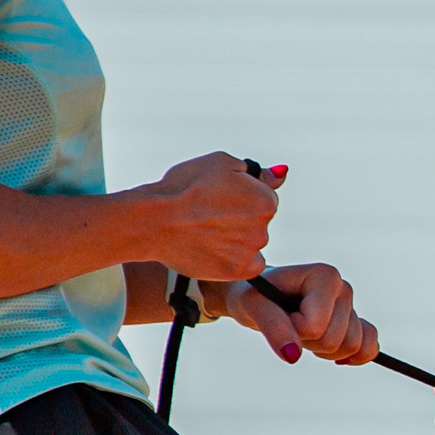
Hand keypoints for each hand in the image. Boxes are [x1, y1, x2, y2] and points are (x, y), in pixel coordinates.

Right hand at [146, 154, 281, 278]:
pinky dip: (234, 259)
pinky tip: (213, 248)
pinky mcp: (237, 271)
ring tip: (204, 230)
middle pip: (258, 223)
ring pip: (250, 244)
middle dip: (240, 218)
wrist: (154, 221)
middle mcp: (263, 228)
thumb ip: (256, 172)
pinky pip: (247, 265)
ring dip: (234, 238)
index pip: (264, 198)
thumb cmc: (184, 187)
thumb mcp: (221, 163)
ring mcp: (251, 252)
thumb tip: (280, 175)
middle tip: (209, 215)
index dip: (241, 196)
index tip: (220, 198)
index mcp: (265, 200)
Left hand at [224, 262, 379, 368]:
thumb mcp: (254, 308)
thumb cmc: (256, 297)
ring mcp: (352, 307)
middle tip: (289, 324)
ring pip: (352, 347)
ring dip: (323, 351)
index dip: (293, 330)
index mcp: (325, 275)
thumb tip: (293, 356)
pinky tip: (333, 356)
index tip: (279, 313)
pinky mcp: (357, 324)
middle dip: (308, 342)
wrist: (260, 298)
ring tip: (303, 333)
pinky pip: (368, 349)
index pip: (316, 326)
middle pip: (335, 339)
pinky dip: (354, 358)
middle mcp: (343, 288)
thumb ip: (273, 327)